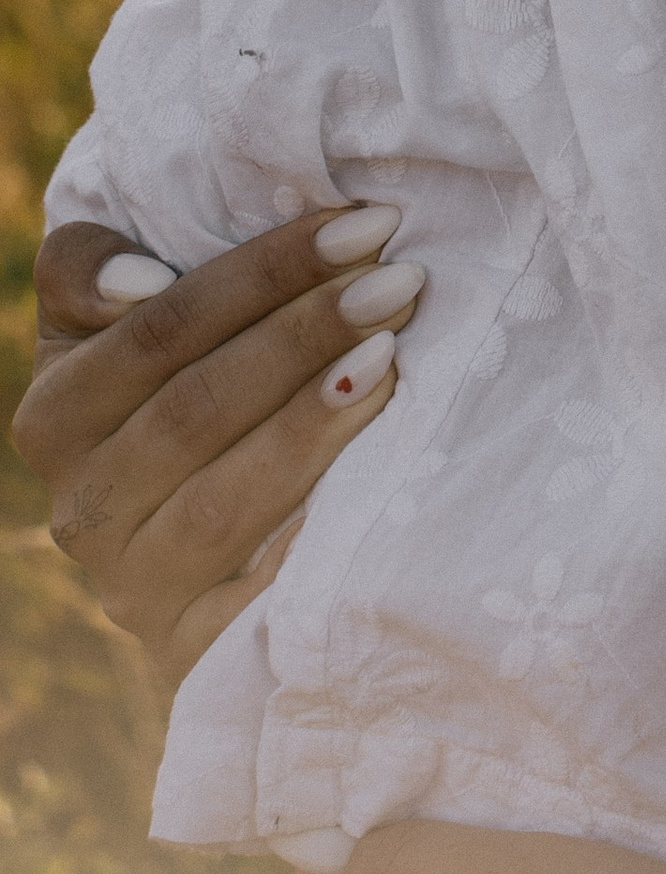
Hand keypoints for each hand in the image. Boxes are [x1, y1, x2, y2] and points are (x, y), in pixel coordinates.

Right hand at [13, 212, 424, 694]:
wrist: (207, 560)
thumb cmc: (186, 395)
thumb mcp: (129, 328)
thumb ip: (93, 269)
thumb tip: (139, 279)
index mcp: (57, 414)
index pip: (160, 329)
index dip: (264, 271)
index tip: (367, 224)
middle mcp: (82, 507)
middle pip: (197, 407)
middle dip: (307, 333)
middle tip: (401, 283)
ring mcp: (134, 585)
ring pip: (225, 497)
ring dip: (315, 423)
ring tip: (394, 358)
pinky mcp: (190, 649)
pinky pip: (254, 595)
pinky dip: (313, 535)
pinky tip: (375, 484)